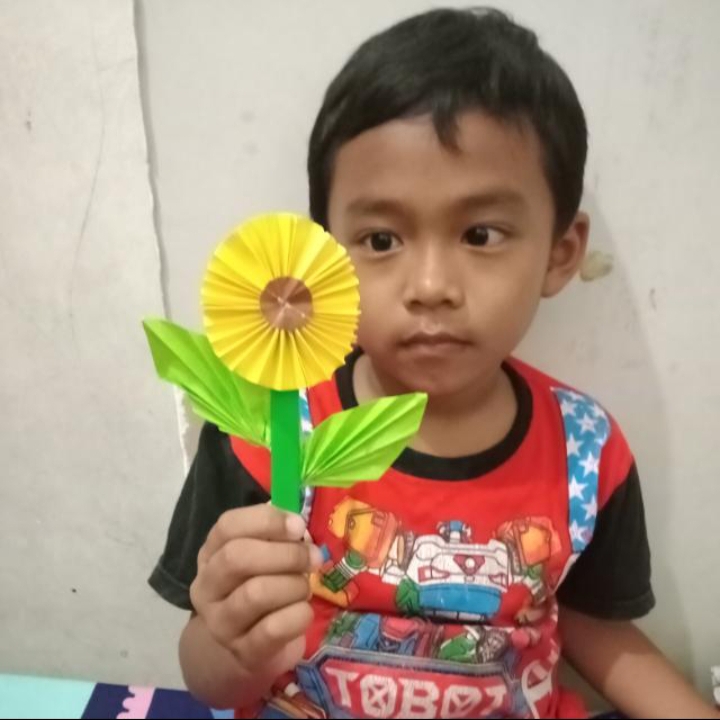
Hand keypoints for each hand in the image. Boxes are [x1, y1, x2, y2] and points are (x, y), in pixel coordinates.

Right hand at [190, 505, 321, 677]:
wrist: (248, 648)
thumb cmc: (261, 587)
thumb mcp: (262, 556)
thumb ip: (276, 536)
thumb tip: (297, 525)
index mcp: (210, 554)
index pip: (227, 526)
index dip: (266, 520)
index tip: (298, 525)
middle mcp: (206, 587)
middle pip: (237, 557)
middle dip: (285, 554)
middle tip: (312, 556)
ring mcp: (220, 623)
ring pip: (255, 593)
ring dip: (294, 584)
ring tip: (305, 587)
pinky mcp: (243, 651)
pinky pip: (274, 628)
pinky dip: (299, 614)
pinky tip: (304, 610)